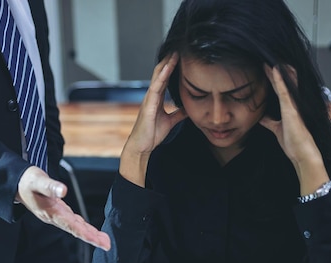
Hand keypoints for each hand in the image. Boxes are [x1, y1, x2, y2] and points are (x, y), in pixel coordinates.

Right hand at [16, 166, 110, 250]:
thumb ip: (50, 186)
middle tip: (106, 245)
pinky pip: (73, 222)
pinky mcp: (58, 212)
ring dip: (89, 234)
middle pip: (76, 230)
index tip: (99, 241)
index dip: (86, 234)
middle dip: (92, 237)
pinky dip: (83, 227)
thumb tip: (64, 191)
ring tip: (103, 241)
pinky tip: (91, 231)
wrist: (16, 185)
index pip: (72, 225)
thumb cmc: (27, 181)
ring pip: (75, 227)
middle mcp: (54, 217)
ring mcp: (56, 216)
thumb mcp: (37, 180)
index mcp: (51, 212)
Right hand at [120, 53, 186, 185]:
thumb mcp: (170, 121)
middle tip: (179, 48)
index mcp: (157, 98)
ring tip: (175, 52)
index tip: (181, 56)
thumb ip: (178, 113)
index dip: (172, 66)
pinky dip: (163, 76)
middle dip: (169, 60)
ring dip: (167, 64)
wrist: (141, 146)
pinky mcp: (148, 104)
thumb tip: (188, 108)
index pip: (165, 78)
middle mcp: (152, 96)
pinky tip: (169, 67)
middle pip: (161, 73)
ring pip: (158, 76)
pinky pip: (156, 87)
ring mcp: (149, 98)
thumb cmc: (152, 134)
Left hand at [260, 64, 327, 193]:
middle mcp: (291, 104)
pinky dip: (279, 81)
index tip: (265, 68)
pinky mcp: (291, 109)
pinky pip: (284, 92)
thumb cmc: (292, 142)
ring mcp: (292, 106)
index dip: (272, 79)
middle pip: (282, 84)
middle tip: (266, 59)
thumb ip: (270, 122)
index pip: (278, 90)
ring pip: (284, 84)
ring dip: (276, 72)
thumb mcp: (276, 129)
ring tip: (269, 60)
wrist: (301, 152)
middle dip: (274, 72)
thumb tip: (261, 117)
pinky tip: (275, 70)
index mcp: (288, 108)